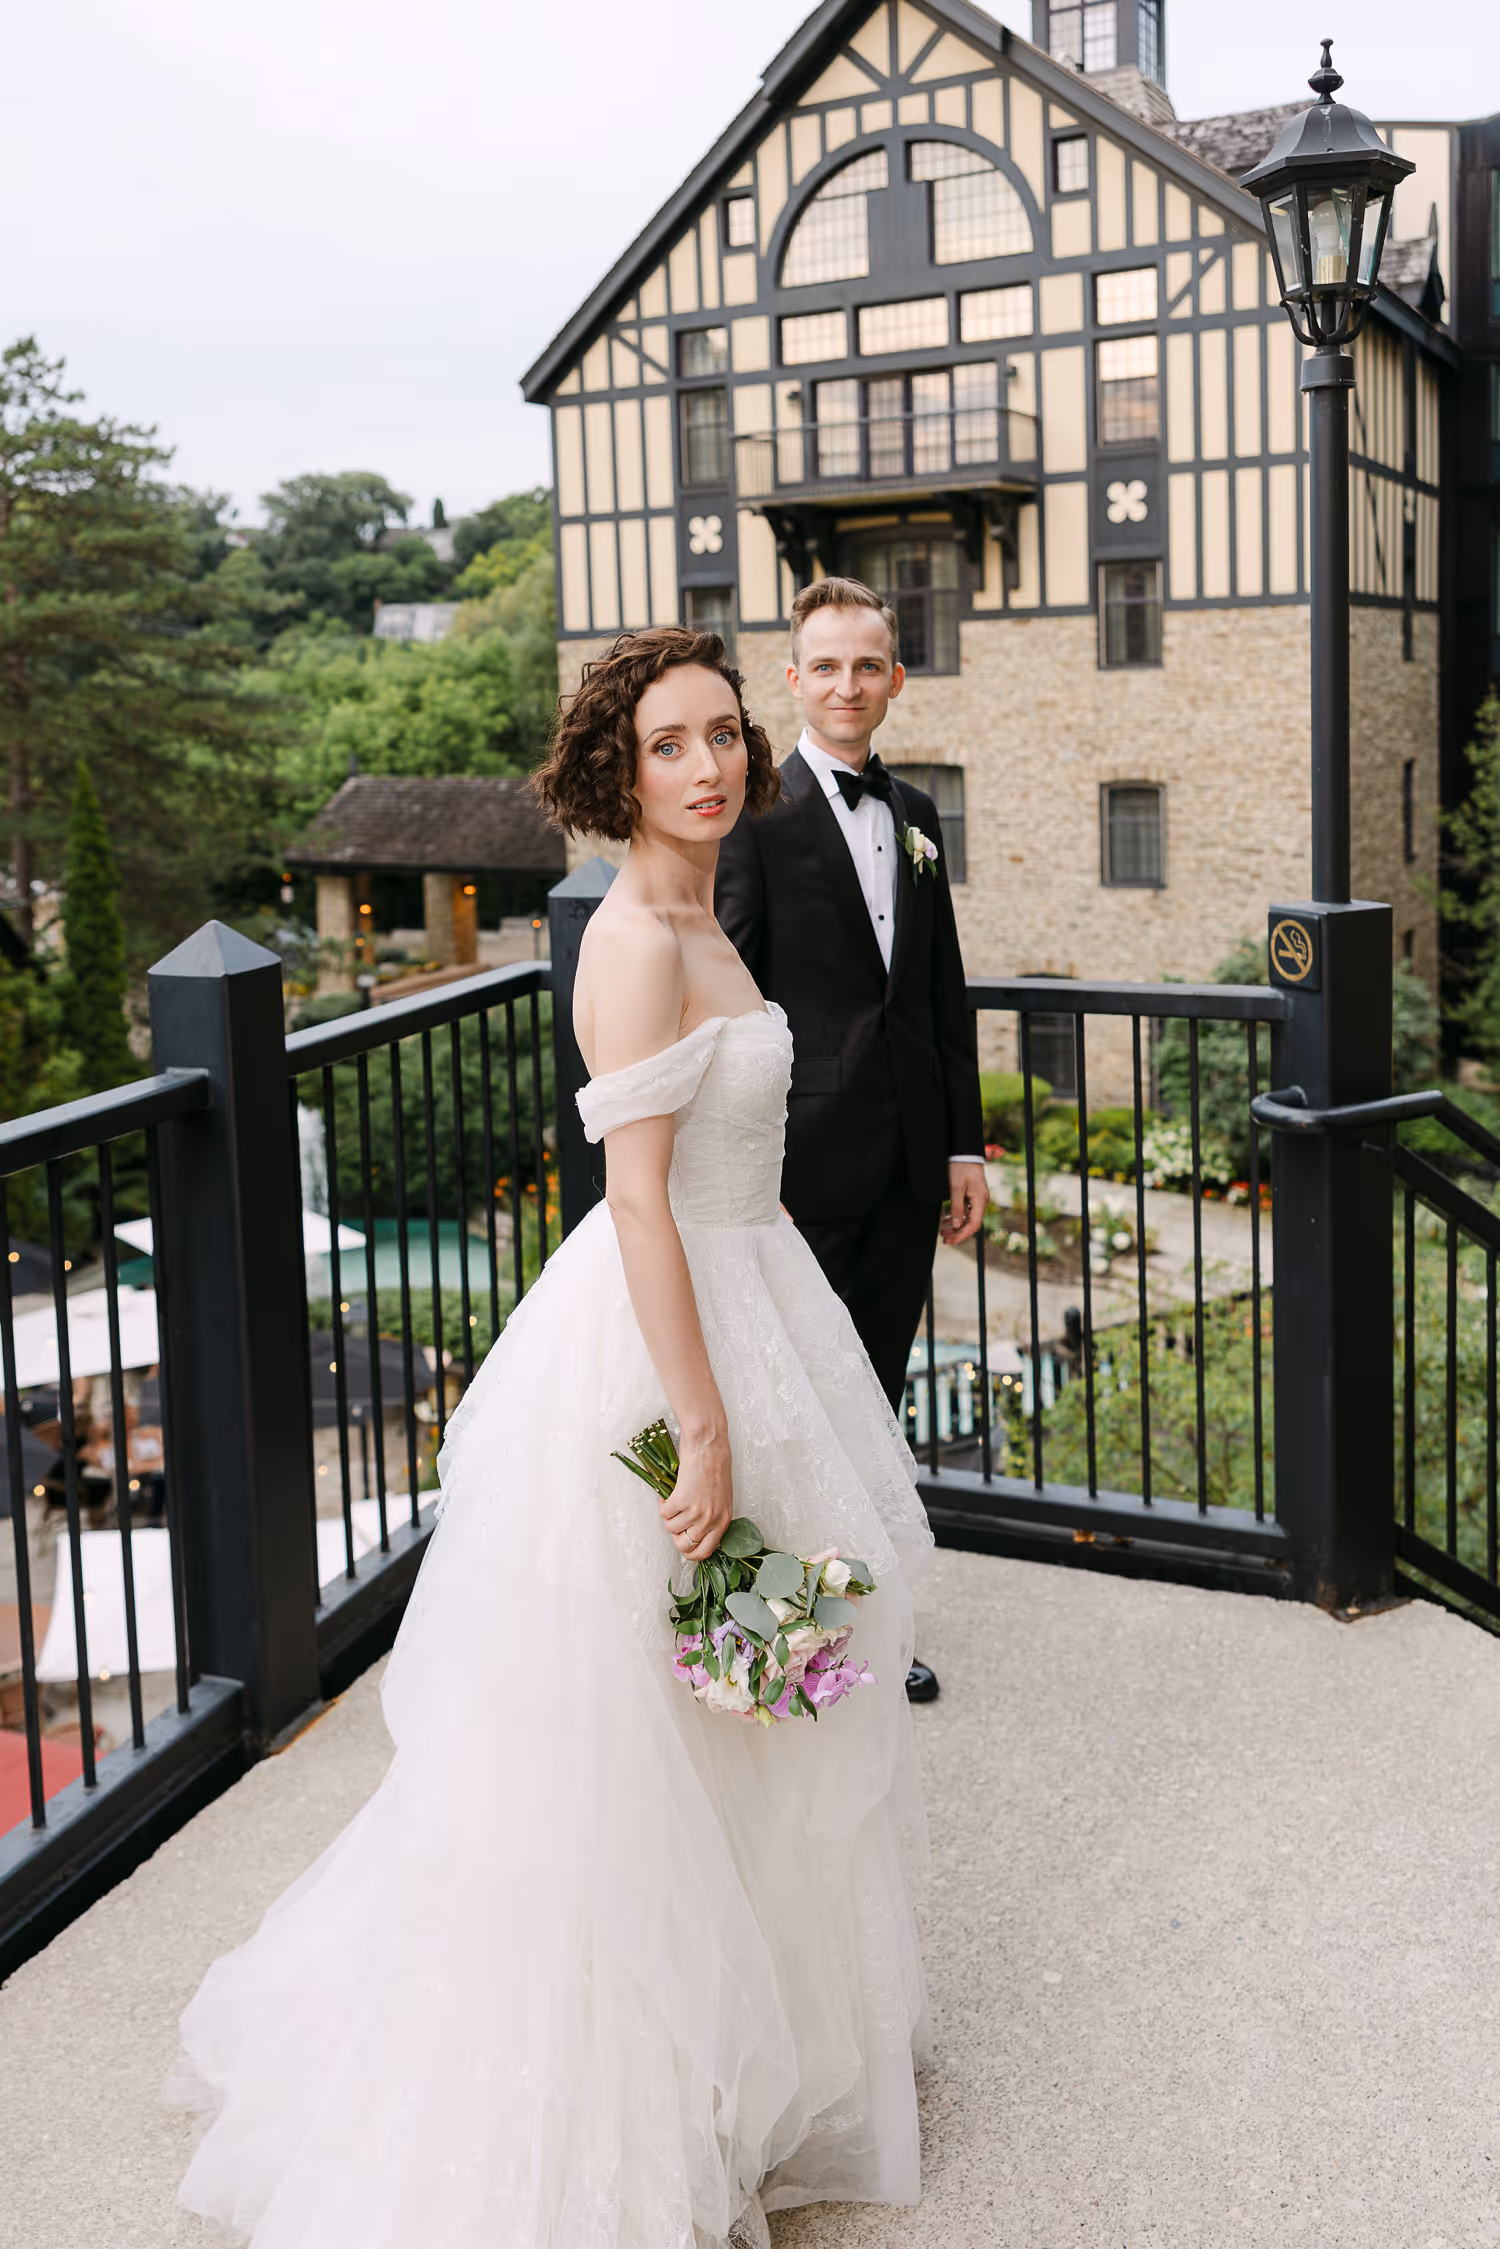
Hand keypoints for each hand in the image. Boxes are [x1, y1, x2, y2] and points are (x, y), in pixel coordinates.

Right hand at [660, 1428, 732, 1562]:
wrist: (708, 1446)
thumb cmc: (716, 1467)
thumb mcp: (721, 1499)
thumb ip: (712, 1518)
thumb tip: (695, 1532)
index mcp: (723, 1520)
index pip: (706, 1552)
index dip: (691, 1553)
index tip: (684, 1544)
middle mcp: (711, 1519)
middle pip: (685, 1546)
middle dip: (676, 1536)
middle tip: (676, 1522)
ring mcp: (696, 1511)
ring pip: (671, 1528)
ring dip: (669, 1517)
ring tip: (673, 1503)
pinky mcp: (681, 1500)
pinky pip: (664, 1514)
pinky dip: (662, 1505)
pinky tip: (668, 1496)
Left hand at [941, 1159, 988, 1247]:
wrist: (965, 1152)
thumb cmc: (961, 1167)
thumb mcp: (956, 1188)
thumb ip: (957, 1208)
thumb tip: (957, 1225)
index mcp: (980, 1200)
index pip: (973, 1225)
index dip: (961, 1235)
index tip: (950, 1241)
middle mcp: (981, 1201)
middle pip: (971, 1223)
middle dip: (957, 1233)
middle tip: (944, 1239)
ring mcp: (977, 1198)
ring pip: (968, 1217)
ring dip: (955, 1225)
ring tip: (942, 1230)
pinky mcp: (972, 1195)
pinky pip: (966, 1210)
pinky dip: (956, 1216)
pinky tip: (947, 1219)